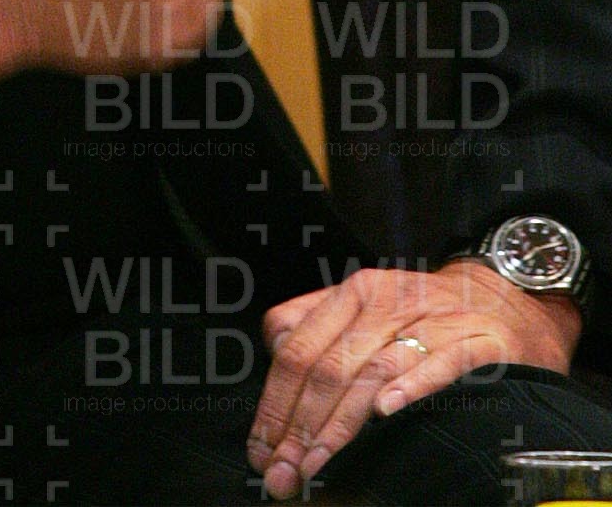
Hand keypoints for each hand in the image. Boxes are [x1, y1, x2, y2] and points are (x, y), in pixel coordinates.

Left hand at [247, 260, 580, 498]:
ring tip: (316, 462)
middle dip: (299, 425)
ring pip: (374, 368)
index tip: (262, 450)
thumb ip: (315, 334)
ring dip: (340, 422)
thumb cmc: (422, 319)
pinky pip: (440, 360)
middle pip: (329, 364)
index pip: (296, 347)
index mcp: (352, 294)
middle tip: (283, 471)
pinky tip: (386, 411)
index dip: (274, 402)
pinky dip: (411, 384)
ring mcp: (431, 318)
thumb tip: (273, 384)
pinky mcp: (477, 338)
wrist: (504, 303)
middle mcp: (387, 300)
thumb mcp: (364, 314)